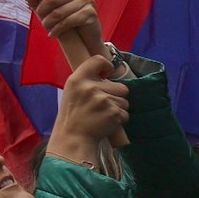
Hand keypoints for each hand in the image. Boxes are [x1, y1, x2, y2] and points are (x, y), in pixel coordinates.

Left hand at [26, 0, 97, 40]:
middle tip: (42, 20)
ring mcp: (86, 0)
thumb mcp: (46, 7)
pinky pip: (67, 22)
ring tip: (47, 27)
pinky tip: (52, 34)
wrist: (85, 36)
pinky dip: (56, 30)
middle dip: (41, 12)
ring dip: (48, 23)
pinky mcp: (90, 13)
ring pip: (58, 12)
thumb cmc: (63, 18)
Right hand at [47, 53, 128, 167]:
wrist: (73, 137)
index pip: (98, 60)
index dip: (106, 65)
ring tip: (103, 115)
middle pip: (120, 86)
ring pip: (124, 101)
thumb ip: (87, 80)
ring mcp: (103, 100)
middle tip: (102, 105)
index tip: (106, 74)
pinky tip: (106, 122)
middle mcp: (90, 87)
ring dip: (118, 108)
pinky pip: (125, 113)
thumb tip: (107, 74)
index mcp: (77, 79)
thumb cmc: (73, 114)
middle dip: (116, 96)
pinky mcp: (113, 113)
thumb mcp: (72, 91)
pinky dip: (119, 119)